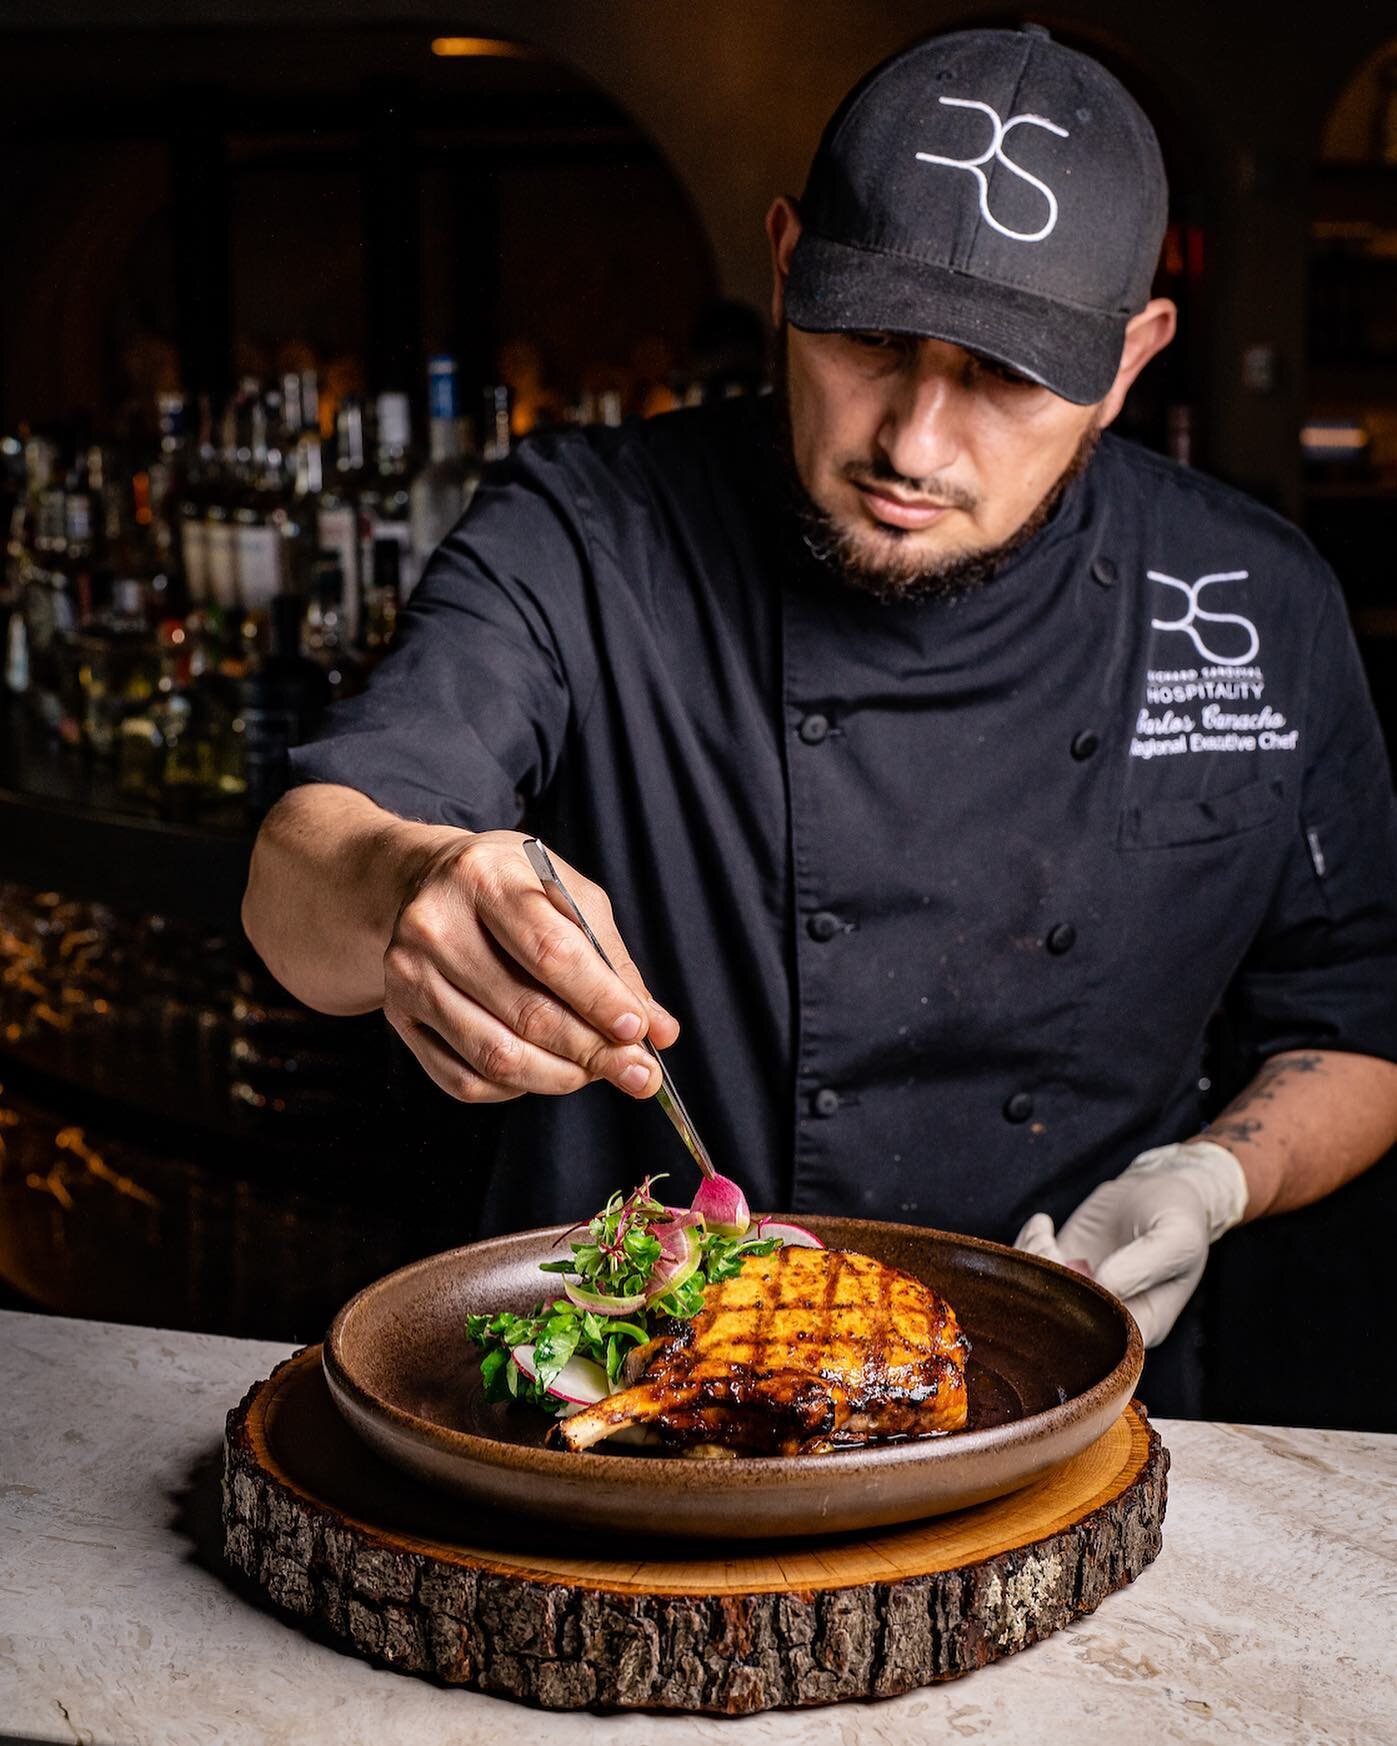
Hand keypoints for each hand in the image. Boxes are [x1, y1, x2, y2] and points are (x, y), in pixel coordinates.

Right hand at [382, 829, 679, 1103]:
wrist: (426, 883)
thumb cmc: (510, 887)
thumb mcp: (567, 896)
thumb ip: (612, 962)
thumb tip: (659, 1030)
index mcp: (484, 878)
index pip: (551, 953)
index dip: (600, 1000)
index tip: (639, 1031)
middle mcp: (435, 925)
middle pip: (525, 1013)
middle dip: (592, 1051)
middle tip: (636, 1072)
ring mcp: (408, 974)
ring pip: (495, 1057)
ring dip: (560, 1077)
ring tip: (595, 1072)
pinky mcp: (398, 1015)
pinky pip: (464, 1079)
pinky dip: (515, 1088)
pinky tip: (543, 1070)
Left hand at [1014, 1141, 1248, 1346]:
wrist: (1161, 1187)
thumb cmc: (1180, 1217)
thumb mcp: (1176, 1237)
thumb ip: (1144, 1264)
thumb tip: (1104, 1284)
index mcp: (1142, 1324)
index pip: (1100, 1346)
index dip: (1077, 1315)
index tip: (1074, 1275)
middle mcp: (1106, 1318)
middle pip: (1059, 1325)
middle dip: (1044, 1288)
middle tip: (1050, 1248)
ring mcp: (1079, 1293)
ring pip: (1035, 1298)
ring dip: (1030, 1263)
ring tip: (1045, 1233)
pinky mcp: (1060, 1268)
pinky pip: (1028, 1270)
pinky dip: (1024, 1248)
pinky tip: (1042, 1224)